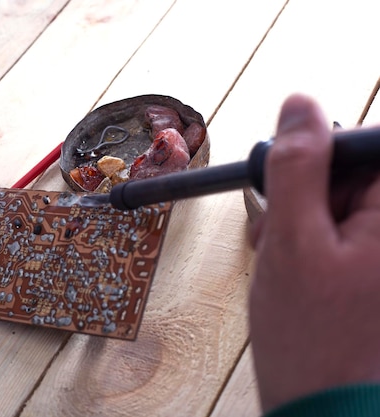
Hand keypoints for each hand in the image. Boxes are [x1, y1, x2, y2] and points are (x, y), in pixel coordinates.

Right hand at [249, 94, 379, 410]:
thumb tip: (300, 107)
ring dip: (304, 217)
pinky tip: (291, 264)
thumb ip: (297, 170)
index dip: (325, 152)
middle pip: (358, 174)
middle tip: (275, 226)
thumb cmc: (315, 341)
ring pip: (346, 204)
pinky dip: (314, 240)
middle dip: (307, 190)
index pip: (371, 145)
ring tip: (278, 254)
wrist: (328, 412)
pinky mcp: (373, 271)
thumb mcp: (292, 244)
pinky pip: (347, 234)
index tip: (293, 176)